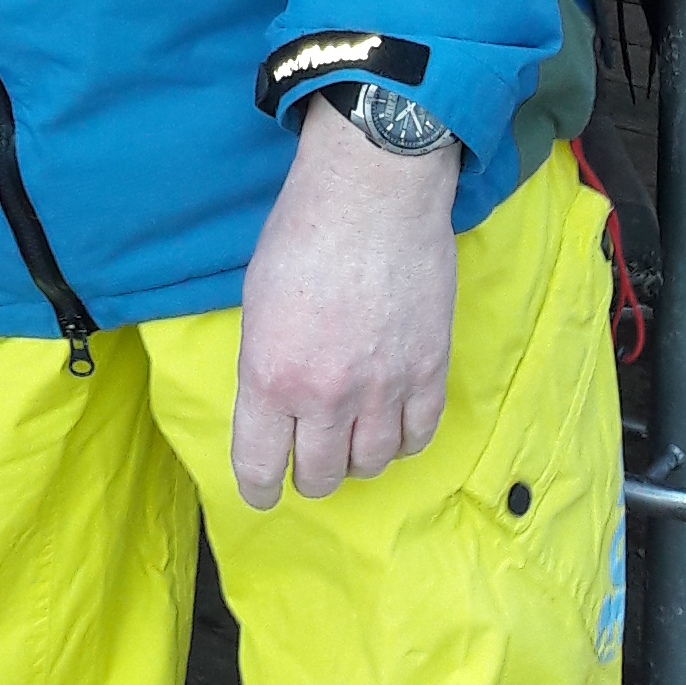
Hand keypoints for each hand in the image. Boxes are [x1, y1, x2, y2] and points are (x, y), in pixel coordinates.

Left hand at [230, 104, 458, 510]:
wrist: (373, 194)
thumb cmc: (303, 234)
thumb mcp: (256, 304)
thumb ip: (265, 366)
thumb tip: (275, 407)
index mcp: (270, 377)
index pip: (260, 468)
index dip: (259, 489)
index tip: (263, 490)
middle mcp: (326, 395)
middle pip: (319, 475)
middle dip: (309, 474)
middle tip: (308, 458)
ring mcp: (383, 388)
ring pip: (371, 464)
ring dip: (356, 460)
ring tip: (350, 440)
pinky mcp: (429, 371)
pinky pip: (419, 436)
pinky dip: (403, 441)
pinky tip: (392, 427)